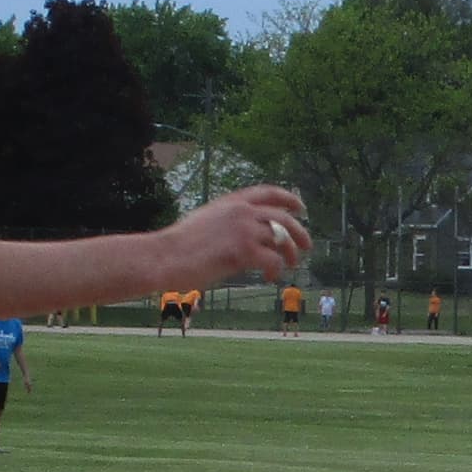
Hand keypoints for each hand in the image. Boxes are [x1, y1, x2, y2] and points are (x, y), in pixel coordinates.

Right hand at [175, 185, 312, 285]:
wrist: (164, 257)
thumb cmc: (179, 246)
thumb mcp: (206, 221)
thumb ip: (228, 222)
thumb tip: (245, 234)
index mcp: (231, 202)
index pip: (268, 192)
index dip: (288, 199)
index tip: (300, 207)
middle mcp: (240, 212)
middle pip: (283, 217)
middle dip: (299, 232)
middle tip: (307, 246)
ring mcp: (243, 230)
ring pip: (282, 238)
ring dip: (291, 253)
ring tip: (293, 265)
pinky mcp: (243, 251)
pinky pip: (273, 260)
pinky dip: (276, 270)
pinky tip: (270, 278)